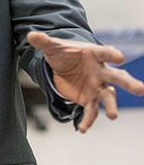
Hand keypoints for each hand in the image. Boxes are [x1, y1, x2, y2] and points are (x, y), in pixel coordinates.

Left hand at [28, 31, 143, 132]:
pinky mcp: (89, 99)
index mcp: (94, 55)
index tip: (119, 57)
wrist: (63, 66)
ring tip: (113, 116)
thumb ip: (43, 42)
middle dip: (128, 83)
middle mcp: (100, 71)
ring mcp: (97, 87)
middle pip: (117, 77)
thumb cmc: (63, 53)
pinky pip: (91, 111)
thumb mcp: (52, 47)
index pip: (105, 53)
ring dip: (111, 106)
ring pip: (108, 97)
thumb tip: (30, 36)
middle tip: (140, 89)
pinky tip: (83, 129)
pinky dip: (88, 120)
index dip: (112, 54)